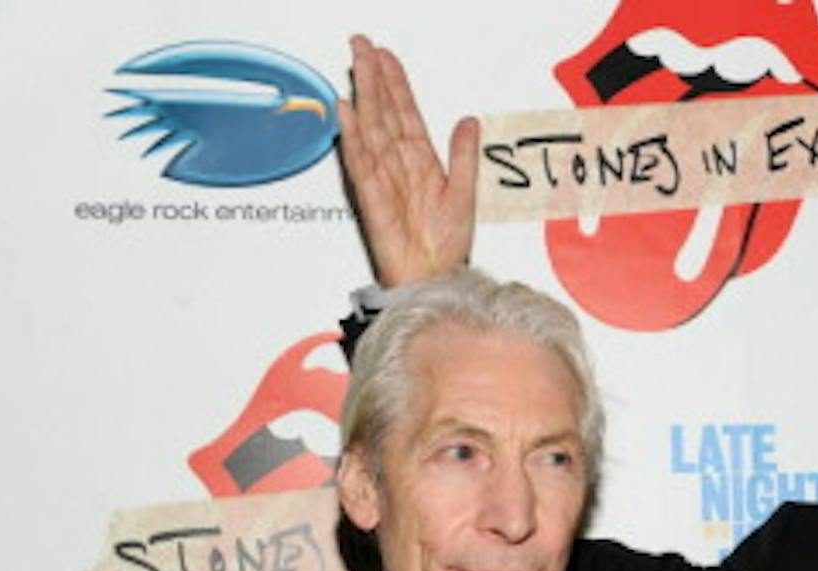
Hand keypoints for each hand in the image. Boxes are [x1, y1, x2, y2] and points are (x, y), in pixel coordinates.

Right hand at [337, 35, 477, 285]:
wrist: (435, 279)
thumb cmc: (445, 247)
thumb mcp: (464, 193)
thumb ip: (464, 155)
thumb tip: (469, 121)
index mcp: (420, 162)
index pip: (404, 113)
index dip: (396, 83)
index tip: (387, 56)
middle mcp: (399, 166)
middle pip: (382, 112)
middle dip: (373, 77)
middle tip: (362, 45)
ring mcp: (383, 179)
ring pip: (369, 128)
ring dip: (363, 95)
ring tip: (356, 66)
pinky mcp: (372, 198)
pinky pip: (360, 163)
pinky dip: (353, 137)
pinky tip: (347, 112)